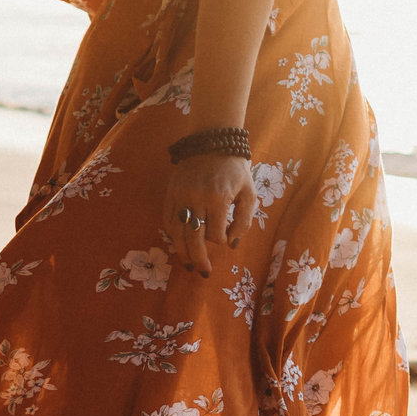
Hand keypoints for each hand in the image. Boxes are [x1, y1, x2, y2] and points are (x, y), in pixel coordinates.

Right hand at [162, 154, 253, 276]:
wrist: (212, 141)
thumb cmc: (235, 169)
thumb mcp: (249, 192)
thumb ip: (244, 220)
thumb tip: (232, 244)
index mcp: (217, 199)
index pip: (216, 234)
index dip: (222, 240)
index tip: (226, 237)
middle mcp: (195, 199)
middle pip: (194, 239)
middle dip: (199, 259)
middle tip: (204, 273)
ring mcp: (180, 196)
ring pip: (177, 232)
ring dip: (182, 252)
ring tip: (188, 266)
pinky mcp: (170, 193)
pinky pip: (167, 219)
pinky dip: (172, 235)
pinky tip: (178, 245)